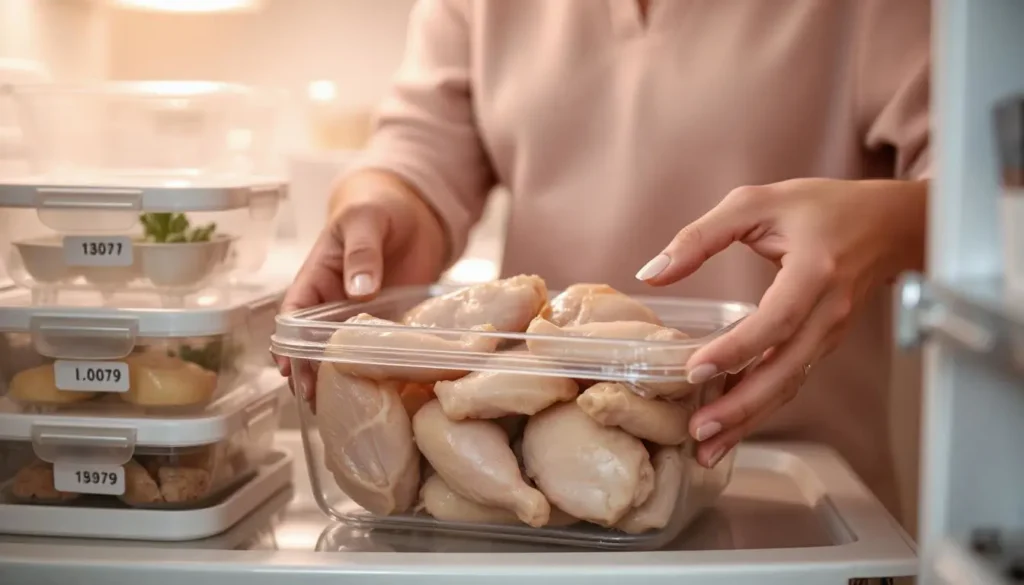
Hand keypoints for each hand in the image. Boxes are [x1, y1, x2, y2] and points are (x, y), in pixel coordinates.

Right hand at [276, 170, 446, 396]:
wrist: (416, 210)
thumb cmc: (377, 208)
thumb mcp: (365, 221)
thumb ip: (361, 253)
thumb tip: (358, 289)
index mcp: (317, 278)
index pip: (294, 316)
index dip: (287, 344)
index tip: (288, 368)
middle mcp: (334, 304)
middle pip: (314, 345)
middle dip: (310, 372)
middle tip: (315, 399)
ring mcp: (363, 318)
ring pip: (345, 354)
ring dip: (343, 378)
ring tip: (343, 408)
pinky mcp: (392, 323)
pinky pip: (383, 350)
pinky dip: (381, 369)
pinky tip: (385, 391)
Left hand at [636, 178, 926, 467]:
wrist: (889, 223)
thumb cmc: (820, 207)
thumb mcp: (755, 204)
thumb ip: (700, 236)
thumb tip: (651, 273)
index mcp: (815, 272)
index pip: (776, 320)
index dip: (737, 349)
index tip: (694, 370)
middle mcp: (829, 311)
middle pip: (786, 370)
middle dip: (742, 407)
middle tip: (698, 432)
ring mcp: (831, 333)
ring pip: (789, 384)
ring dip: (749, 419)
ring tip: (707, 447)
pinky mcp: (824, 344)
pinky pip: (791, 379)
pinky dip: (762, 406)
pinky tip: (731, 425)